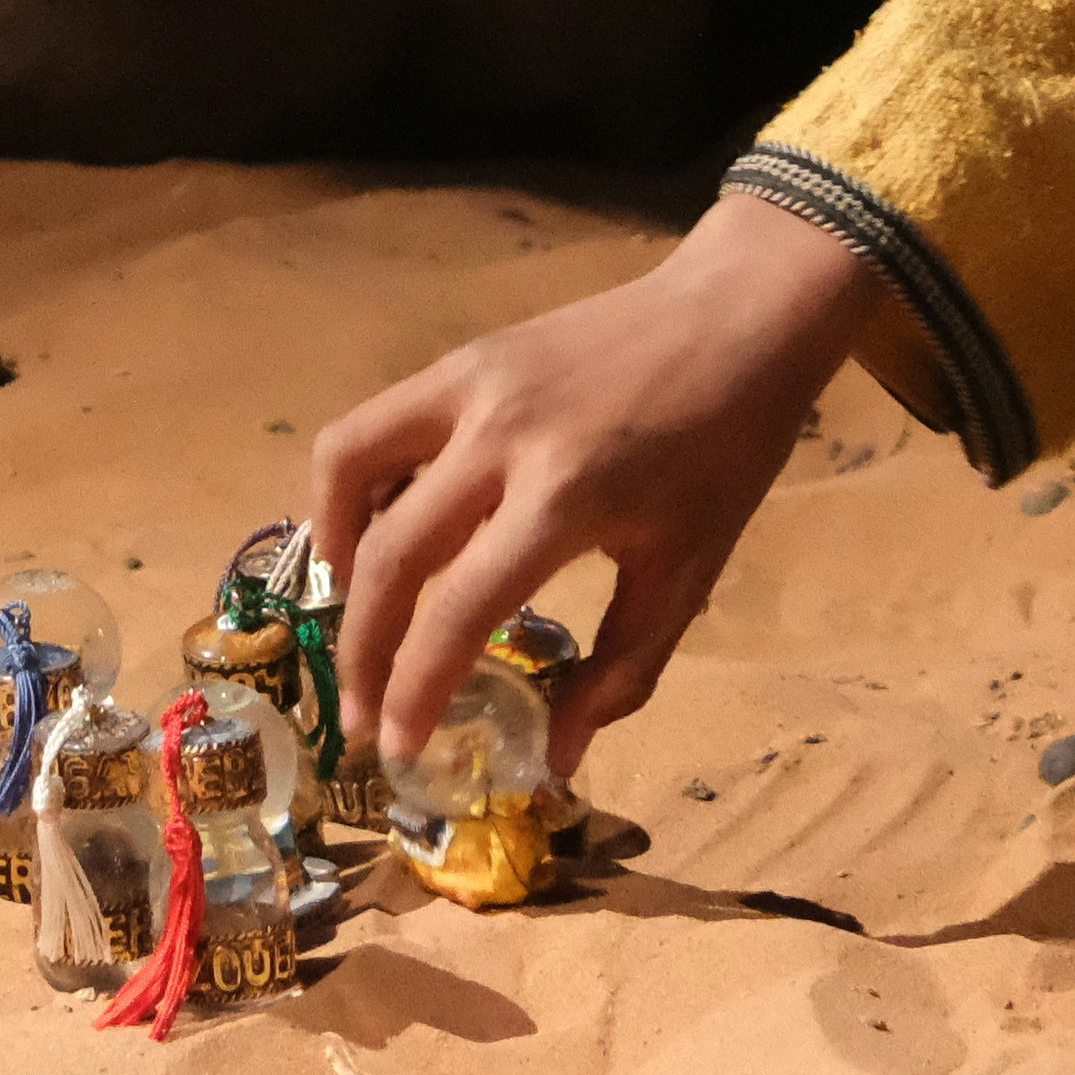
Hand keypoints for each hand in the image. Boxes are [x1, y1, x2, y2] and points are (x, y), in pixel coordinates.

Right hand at [304, 191, 886, 778]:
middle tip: (360, 713)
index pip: (460, 611)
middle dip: (362, 650)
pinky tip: (381, 530)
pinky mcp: (461, 359)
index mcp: (566, 497)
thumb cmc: (726, 450)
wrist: (736, 316)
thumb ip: (622, 670)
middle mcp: (499, 437)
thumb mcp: (689, 570)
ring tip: (357, 610)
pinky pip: (376, 425)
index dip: (415, 689)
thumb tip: (557, 759)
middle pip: (390, 554)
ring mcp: (469, 385)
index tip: (395, 747)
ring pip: (350, 465)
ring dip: (339, 551)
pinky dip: (357, 486)